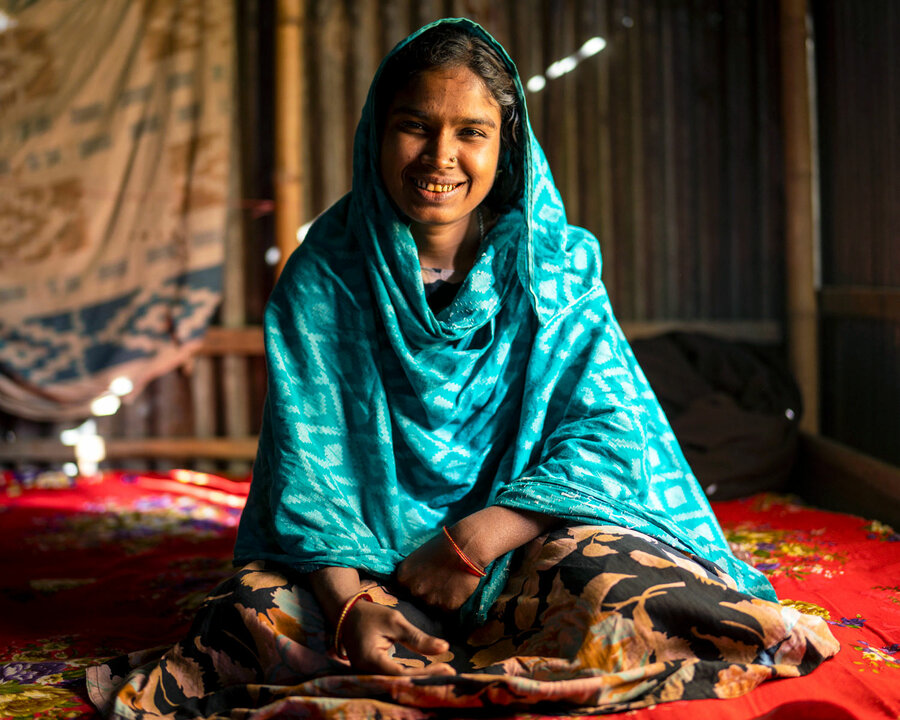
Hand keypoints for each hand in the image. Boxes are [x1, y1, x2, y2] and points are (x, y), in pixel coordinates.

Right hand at [340, 598, 454, 675]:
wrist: (347, 615)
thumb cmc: (371, 615)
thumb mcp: (395, 621)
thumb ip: (418, 638)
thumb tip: (445, 648)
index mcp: (370, 660)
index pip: (401, 674)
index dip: (425, 675)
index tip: (448, 669)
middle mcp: (365, 674)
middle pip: (400, 685)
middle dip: (425, 681)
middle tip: (450, 675)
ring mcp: (366, 677)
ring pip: (396, 685)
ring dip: (419, 681)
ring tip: (443, 676)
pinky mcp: (370, 676)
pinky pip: (392, 681)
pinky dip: (410, 679)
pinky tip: (427, 675)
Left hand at [395, 532, 482, 610]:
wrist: (464, 547)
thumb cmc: (442, 546)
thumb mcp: (418, 556)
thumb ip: (411, 574)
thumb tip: (409, 585)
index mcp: (402, 578)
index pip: (402, 591)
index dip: (414, 587)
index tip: (423, 581)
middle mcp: (414, 591)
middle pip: (416, 601)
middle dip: (425, 594)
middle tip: (438, 583)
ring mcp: (430, 600)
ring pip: (432, 607)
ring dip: (439, 600)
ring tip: (449, 584)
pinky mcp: (447, 607)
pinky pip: (448, 610)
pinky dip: (452, 602)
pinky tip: (457, 589)